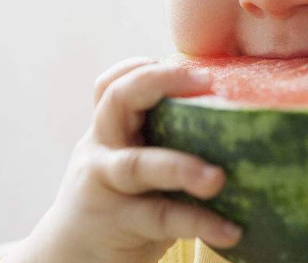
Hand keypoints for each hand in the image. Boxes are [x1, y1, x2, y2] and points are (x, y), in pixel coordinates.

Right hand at [22, 57, 241, 262]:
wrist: (69, 257)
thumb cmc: (122, 199)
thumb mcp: (131, 161)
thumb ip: (163, 136)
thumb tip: (238, 114)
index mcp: (110, 129)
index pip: (113, 85)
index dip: (142, 67)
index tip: (191, 64)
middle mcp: (103, 148)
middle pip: (118, 100)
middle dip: (160, 82)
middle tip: (209, 83)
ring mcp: (106, 185)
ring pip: (140, 165)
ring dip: (182, 168)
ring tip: (218, 179)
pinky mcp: (119, 222)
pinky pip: (162, 217)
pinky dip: (200, 223)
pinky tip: (231, 230)